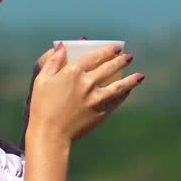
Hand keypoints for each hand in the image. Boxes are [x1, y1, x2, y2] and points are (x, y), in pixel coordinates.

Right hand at [25, 43, 143, 144]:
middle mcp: (87, 83)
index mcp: (73, 72)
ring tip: (140, 76)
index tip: (116, 48)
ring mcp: (96, 98)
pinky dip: (124, 95)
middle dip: (121, 61)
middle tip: (128, 57)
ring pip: (119, 85)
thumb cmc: (41, 107)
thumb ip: (52, 61)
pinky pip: (116, 101)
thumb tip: (62, 46)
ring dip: (131, 79)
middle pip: (109, 68)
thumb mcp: (41, 80)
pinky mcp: (101, 113)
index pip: (95, 56)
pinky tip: (129, 91)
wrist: (49, 134)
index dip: (107, 51)